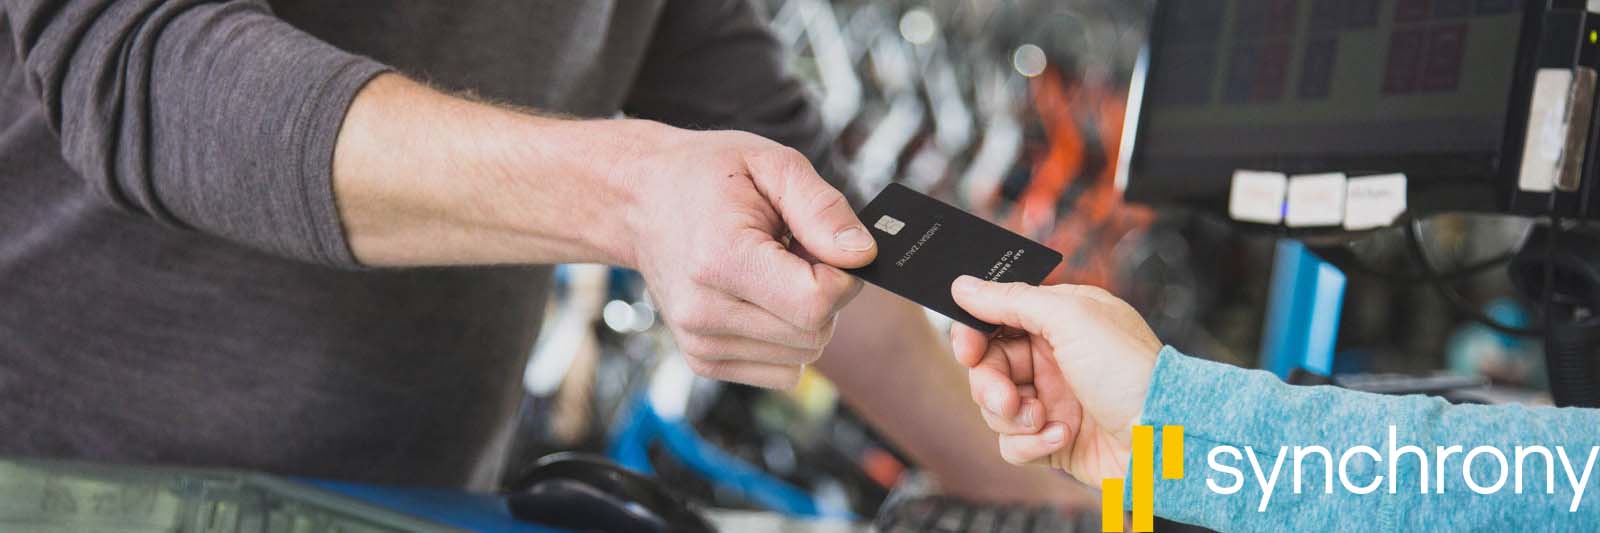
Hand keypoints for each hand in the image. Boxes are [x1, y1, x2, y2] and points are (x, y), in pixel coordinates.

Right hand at [615, 124, 875, 388]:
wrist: (640, 201)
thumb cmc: (710, 176)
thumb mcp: (773, 165)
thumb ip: (823, 209)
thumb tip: (863, 256)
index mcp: (720, 259)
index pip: (816, 303)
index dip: (842, 276)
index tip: (824, 245)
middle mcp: (703, 311)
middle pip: (815, 334)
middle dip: (824, 294)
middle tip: (794, 251)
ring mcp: (700, 342)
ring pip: (803, 356)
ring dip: (804, 316)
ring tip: (772, 270)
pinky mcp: (703, 361)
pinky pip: (782, 371)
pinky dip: (785, 338)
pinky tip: (759, 297)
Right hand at [948, 276, 1161, 484]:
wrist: (1166, 438)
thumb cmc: (1130, 371)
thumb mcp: (1071, 319)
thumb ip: (1012, 300)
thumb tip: (964, 286)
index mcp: (1059, 321)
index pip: (997, 320)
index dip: (975, 334)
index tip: (968, 348)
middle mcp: (1052, 359)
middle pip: (988, 366)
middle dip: (990, 383)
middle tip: (1006, 397)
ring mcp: (1052, 401)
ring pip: (993, 407)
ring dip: (1012, 416)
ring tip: (1044, 419)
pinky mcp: (1052, 441)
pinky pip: (1012, 444)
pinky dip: (1030, 444)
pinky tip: (1062, 437)